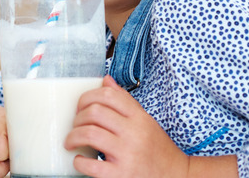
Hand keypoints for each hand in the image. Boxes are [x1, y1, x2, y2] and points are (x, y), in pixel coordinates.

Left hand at [64, 75, 189, 177]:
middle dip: (77, 118)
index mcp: (139, 118)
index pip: (108, 95)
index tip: (80, 106)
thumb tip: (106, 80)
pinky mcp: (121, 175)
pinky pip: (92, 165)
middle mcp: (134, 133)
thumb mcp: (145, 121)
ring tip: (71, 142)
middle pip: (95, 112)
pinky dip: (79, 162)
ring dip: (73, 137)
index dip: (87, 97)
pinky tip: (80, 161)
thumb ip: (125, 101)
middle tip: (75, 125)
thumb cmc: (158, 150)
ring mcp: (127, 154)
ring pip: (89, 133)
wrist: (177, 177)